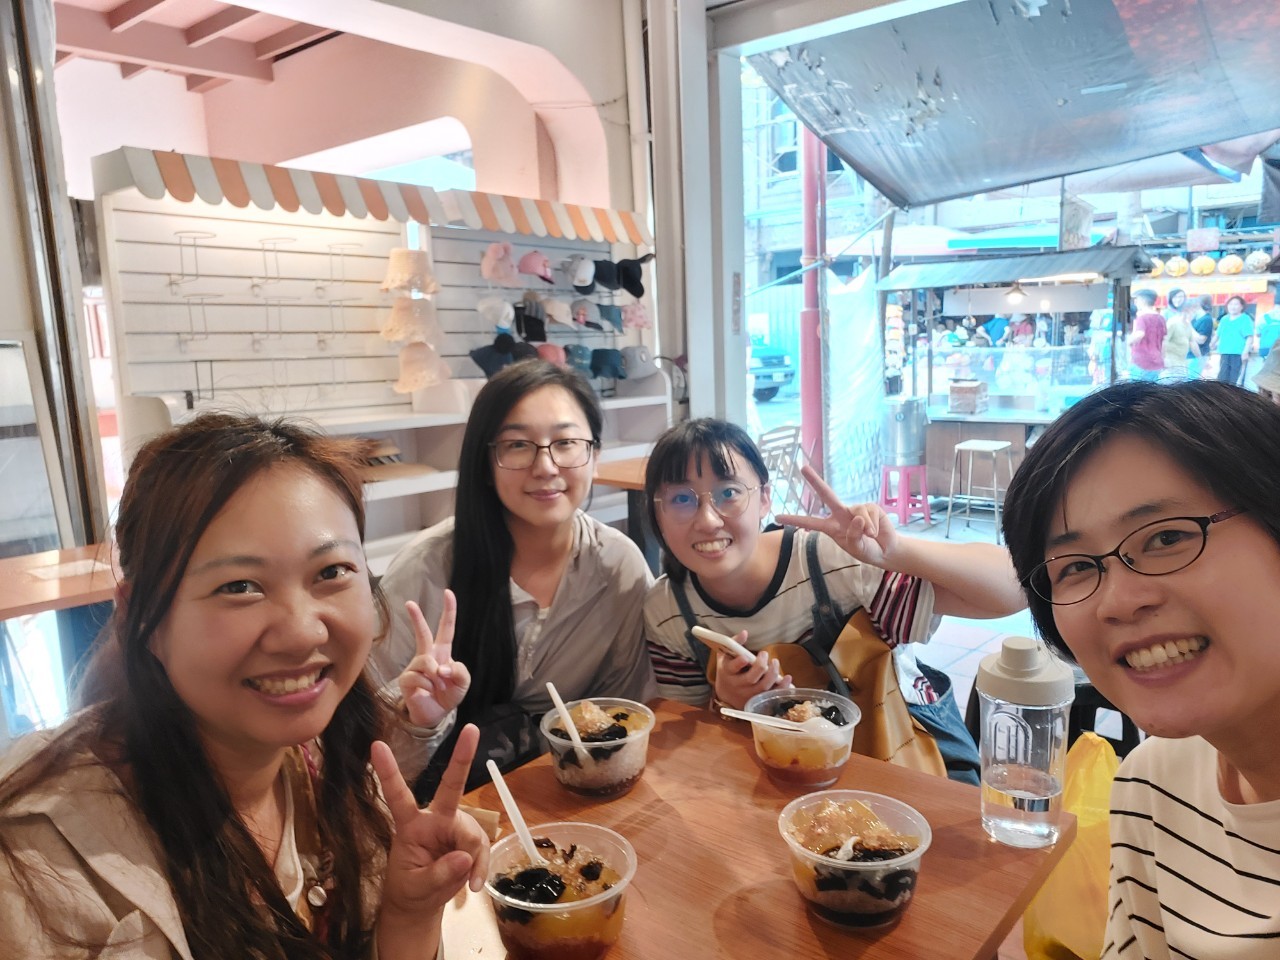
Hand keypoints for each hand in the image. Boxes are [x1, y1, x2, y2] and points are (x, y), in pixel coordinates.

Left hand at [372, 725, 488, 927]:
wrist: (421, 903)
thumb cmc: (410, 890)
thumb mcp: (416, 888)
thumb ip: (438, 875)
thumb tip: (464, 857)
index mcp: (410, 826)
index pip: (397, 796)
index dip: (389, 772)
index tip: (376, 746)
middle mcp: (434, 818)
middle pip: (451, 787)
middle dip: (462, 757)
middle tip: (471, 729)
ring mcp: (454, 825)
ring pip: (473, 833)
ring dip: (474, 859)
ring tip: (465, 882)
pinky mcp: (469, 838)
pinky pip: (483, 848)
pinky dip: (482, 868)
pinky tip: (475, 884)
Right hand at [397, 592, 469, 726]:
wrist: (435, 714)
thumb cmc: (449, 694)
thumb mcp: (463, 682)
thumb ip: (460, 671)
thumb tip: (442, 667)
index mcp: (442, 652)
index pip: (446, 628)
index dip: (449, 611)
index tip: (448, 593)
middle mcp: (427, 655)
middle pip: (422, 633)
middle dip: (416, 618)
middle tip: (409, 603)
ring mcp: (415, 667)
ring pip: (426, 662)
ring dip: (436, 677)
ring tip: (438, 687)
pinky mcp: (406, 679)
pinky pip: (419, 678)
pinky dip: (428, 687)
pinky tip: (427, 692)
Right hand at [713, 637, 791, 709]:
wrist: (726, 692)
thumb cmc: (728, 669)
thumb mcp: (725, 655)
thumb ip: (734, 643)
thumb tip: (744, 632)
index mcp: (727, 672)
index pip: (732, 668)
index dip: (739, 663)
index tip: (745, 657)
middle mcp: (737, 685)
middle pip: (750, 678)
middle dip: (760, 666)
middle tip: (764, 654)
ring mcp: (748, 694)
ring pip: (762, 687)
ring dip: (772, 674)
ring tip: (775, 662)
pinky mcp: (759, 699)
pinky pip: (772, 694)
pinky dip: (781, 687)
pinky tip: (787, 678)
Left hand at [777, 464, 898, 566]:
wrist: (885, 550)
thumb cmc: (867, 549)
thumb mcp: (857, 548)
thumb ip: (854, 536)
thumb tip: (857, 518)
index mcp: (831, 527)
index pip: (810, 523)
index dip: (795, 520)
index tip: (777, 517)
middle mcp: (841, 514)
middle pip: (827, 494)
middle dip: (815, 480)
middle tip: (802, 467)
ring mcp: (855, 509)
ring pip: (857, 513)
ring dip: (866, 528)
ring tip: (870, 536)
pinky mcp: (870, 507)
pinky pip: (869, 514)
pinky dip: (873, 525)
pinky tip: (876, 531)